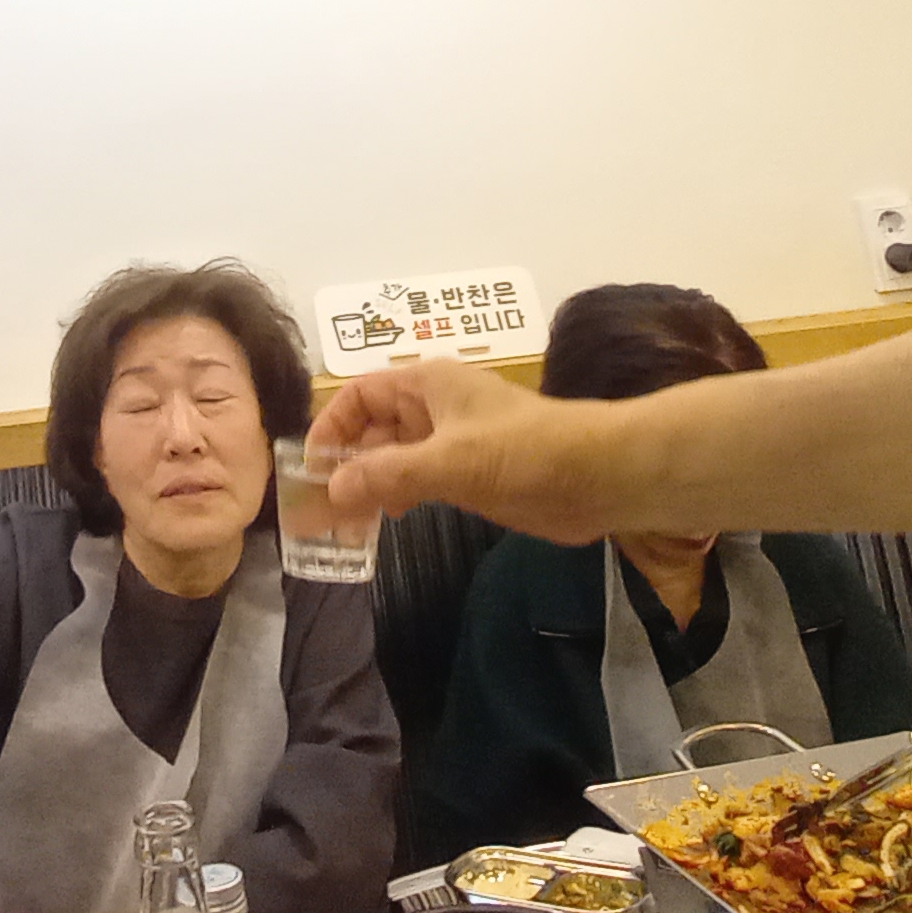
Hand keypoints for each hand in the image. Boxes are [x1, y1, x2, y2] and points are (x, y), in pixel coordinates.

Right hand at [310, 363, 635, 541]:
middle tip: (316, 514)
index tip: (310, 472)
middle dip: (342, 465)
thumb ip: (386, 474)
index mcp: (426, 384)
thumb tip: (328, 492)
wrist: (600, 476)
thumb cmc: (526, 453)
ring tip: (342, 528)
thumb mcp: (450, 461)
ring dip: (365, 486)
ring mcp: (451, 442)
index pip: (357, 396)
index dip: (329, 429)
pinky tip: (381, 523)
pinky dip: (393, 498)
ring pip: (391, 458)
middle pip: (370, 429)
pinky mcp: (469, 475)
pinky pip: (415, 481)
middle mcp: (433, 408)